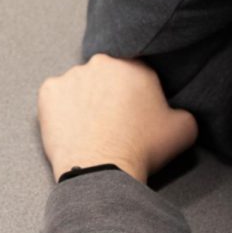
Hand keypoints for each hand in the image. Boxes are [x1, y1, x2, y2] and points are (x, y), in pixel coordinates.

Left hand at [38, 54, 197, 182]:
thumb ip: (180, 109)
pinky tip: (70, 126)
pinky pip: (54, 96)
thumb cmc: (142, 149)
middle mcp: (101, 63)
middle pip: (104, 75)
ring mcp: (71, 75)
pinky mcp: (48, 91)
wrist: (102, 169)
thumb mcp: (183, 128)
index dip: (133, 90)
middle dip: (107, 93)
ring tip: (89, 127)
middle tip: (109, 119)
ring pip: (78, 85)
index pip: (134, 70)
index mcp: (134, 65)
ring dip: (82, 100)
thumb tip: (173, 110)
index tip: (131, 108)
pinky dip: (59, 109)